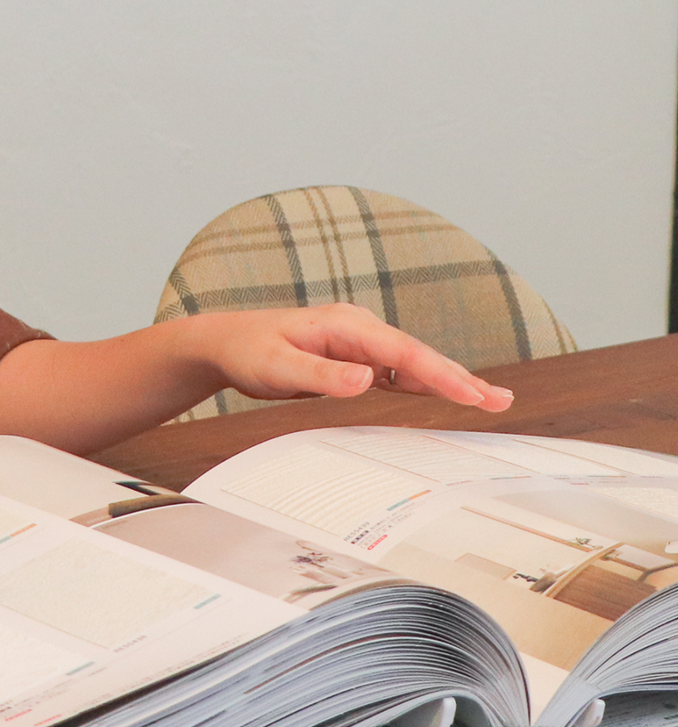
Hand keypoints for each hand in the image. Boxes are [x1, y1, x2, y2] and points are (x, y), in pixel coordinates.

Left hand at [180, 305, 514, 410]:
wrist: (226, 342)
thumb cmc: (249, 352)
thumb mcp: (278, 368)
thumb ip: (320, 375)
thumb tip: (365, 380)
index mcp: (344, 325)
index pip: (402, 352)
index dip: (439, 373)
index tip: (471, 394)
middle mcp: (358, 329)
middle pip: (417, 356)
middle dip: (460, 377)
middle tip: (500, 401)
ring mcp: (359, 343)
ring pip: (413, 364)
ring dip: (451, 381)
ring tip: (492, 400)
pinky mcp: (356, 359)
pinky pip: (398, 373)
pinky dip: (426, 384)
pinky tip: (452, 395)